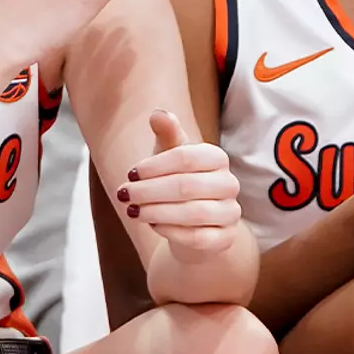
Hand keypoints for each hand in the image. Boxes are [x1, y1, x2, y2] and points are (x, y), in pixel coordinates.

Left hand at [117, 110, 241, 258]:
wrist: (193, 224)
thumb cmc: (178, 182)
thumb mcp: (169, 156)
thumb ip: (166, 133)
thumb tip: (158, 114)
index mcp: (217, 158)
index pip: (186, 157)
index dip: (154, 166)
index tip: (131, 173)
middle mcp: (229, 184)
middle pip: (187, 186)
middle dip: (149, 191)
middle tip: (123, 194)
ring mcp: (230, 213)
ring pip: (193, 213)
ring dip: (156, 212)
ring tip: (132, 211)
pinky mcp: (225, 239)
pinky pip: (197, 237)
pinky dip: (170, 231)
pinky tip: (152, 225)